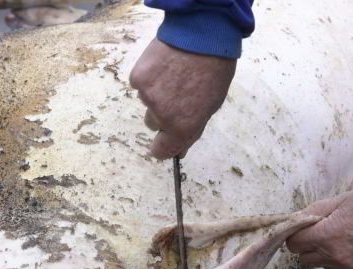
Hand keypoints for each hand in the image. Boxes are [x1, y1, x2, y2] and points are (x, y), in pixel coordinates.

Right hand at [130, 39, 236, 159]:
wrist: (201, 34)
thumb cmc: (214, 69)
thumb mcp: (212, 104)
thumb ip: (193, 128)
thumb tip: (179, 149)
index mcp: (182, 127)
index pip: (162, 151)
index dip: (163, 148)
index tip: (164, 143)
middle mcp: (161, 115)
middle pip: (154, 123)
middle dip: (163, 113)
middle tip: (177, 94)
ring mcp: (147, 96)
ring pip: (147, 102)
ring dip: (157, 93)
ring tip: (174, 74)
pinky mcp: (138, 78)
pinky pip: (140, 85)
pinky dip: (150, 78)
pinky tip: (164, 65)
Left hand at [285, 180, 352, 268]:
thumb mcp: (343, 199)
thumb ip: (315, 212)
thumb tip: (295, 221)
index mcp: (326, 236)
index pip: (294, 244)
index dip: (298, 235)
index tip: (306, 230)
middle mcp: (335, 257)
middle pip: (306, 258)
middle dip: (312, 245)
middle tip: (329, 231)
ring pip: (325, 266)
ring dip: (330, 255)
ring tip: (351, 237)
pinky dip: (348, 265)